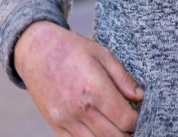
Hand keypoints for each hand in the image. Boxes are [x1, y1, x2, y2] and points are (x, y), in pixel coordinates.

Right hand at [14, 20, 143, 135]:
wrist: (36, 51)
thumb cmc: (72, 49)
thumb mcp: (102, 54)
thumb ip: (123, 77)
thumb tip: (140, 96)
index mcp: (94, 89)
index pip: (125, 119)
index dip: (137, 121)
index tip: (140, 115)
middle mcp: (79, 109)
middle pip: (113, 136)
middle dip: (127, 134)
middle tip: (132, 126)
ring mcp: (65, 120)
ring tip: (118, 130)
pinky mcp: (55, 125)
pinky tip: (99, 131)